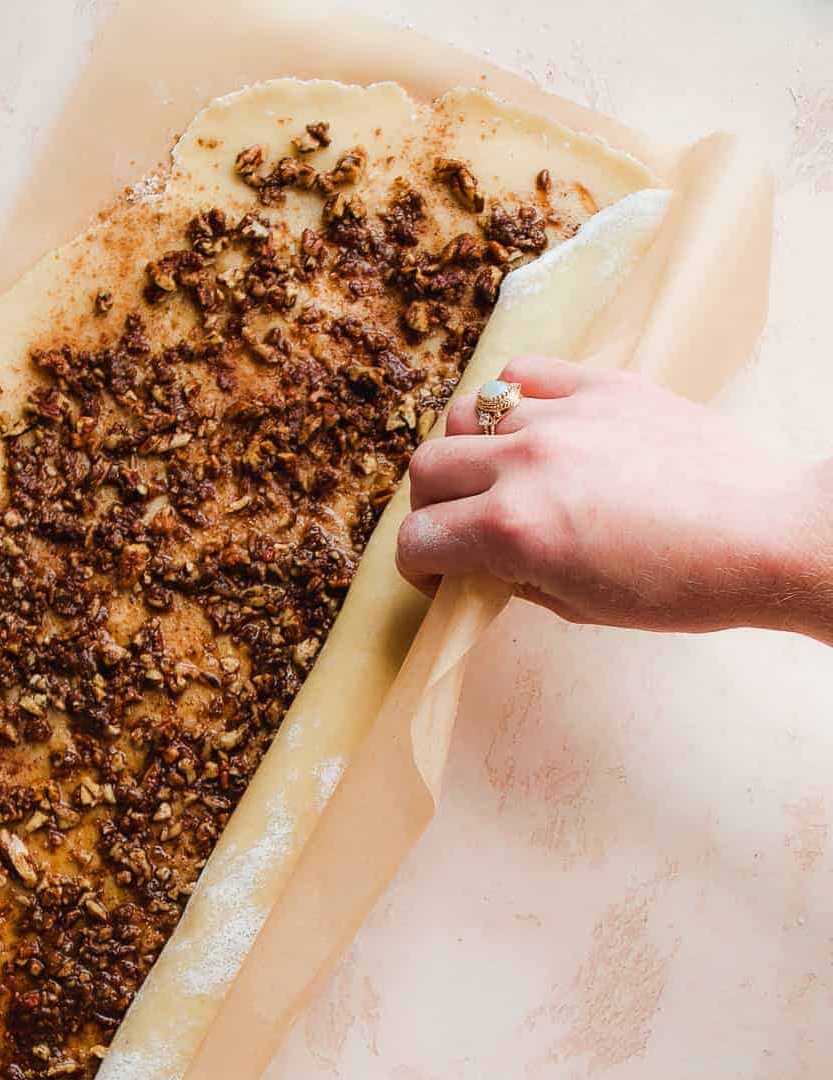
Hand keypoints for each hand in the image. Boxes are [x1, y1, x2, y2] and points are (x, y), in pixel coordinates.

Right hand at [396, 356, 831, 638]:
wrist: (762, 535)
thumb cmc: (680, 587)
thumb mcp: (578, 606)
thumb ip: (515, 576)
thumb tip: (483, 560)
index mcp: (514, 531)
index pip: (419, 538)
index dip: (417, 562)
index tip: (432, 569)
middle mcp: (525, 464)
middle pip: (427, 466)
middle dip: (432, 504)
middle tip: (458, 523)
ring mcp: (563, 416)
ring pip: (467, 414)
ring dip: (467, 448)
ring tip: (496, 470)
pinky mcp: (603, 385)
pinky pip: (524, 373)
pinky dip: (512, 399)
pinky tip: (532, 425)